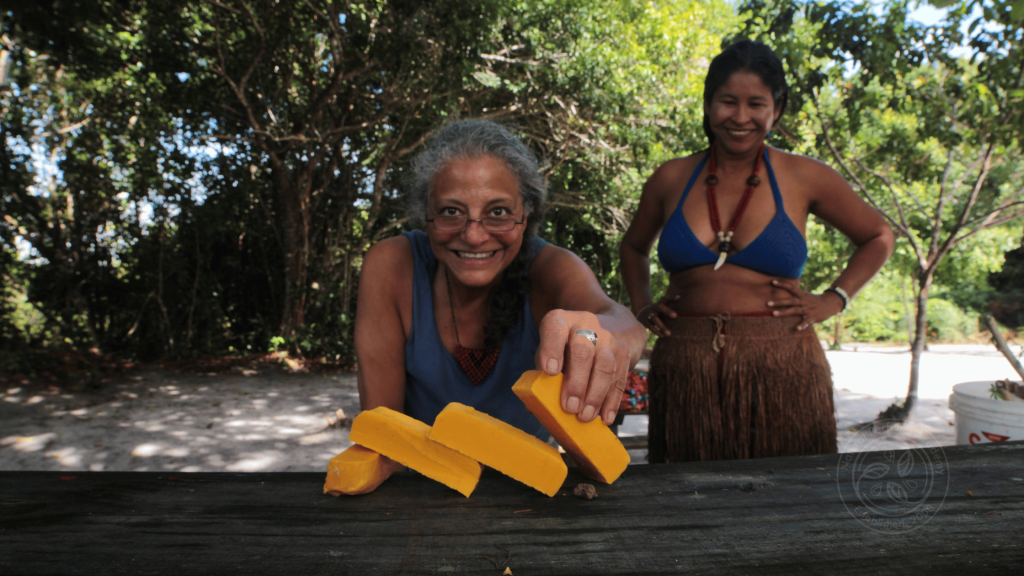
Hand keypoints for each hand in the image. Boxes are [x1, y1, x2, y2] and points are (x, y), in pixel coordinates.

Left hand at [535, 309, 630, 425]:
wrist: (597, 330)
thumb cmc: (564, 347)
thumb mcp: (548, 352)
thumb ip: (540, 375)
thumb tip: (533, 407)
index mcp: (560, 321)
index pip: (555, 329)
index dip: (552, 349)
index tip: (550, 371)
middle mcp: (585, 324)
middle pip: (583, 351)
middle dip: (577, 382)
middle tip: (570, 407)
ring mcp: (607, 337)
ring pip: (605, 365)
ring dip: (595, 395)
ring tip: (585, 416)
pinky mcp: (623, 352)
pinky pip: (619, 378)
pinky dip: (611, 401)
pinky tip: (604, 418)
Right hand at [638, 295, 680, 335]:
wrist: (642, 313)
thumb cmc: (657, 310)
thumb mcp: (662, 305)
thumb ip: (670, 301)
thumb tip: (679, 296)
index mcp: (659, 303)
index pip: (665, 298)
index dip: (671, 297)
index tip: (679, 298)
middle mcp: (653, 308)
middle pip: (660, 307)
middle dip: (667, 311)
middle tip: (675, 315)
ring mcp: (648, 315)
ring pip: (655, 319)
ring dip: (662, 326)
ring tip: (669, 334)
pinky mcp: (644, 322)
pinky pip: (650, 327)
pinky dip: (656, 332)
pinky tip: (663, 336)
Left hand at [766, 279, 843, 330]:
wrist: (831, 304)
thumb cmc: (814, 300)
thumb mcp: (805, 295)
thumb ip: (795, 295)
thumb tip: (785, 291)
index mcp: (802, 295)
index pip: (791, 288)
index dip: (782, 284)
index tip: (772, 282)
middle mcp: (804, 301)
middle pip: (790, 301)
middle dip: (778, 302)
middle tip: (767, 303)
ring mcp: (808, 309)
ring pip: (794, 311)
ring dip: (784, 312)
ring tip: (773, 314)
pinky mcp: (812, 317)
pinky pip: (807, 322)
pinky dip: (802, 325)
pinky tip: (797, 328)